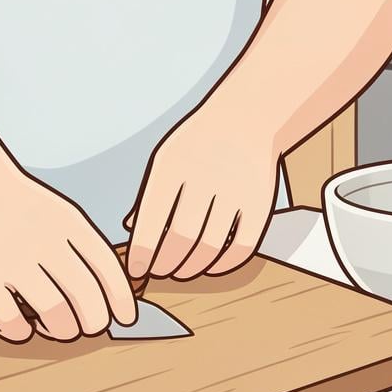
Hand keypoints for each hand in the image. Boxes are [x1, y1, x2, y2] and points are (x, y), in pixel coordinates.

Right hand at [0, 169, 136, 342]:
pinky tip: (22, 326)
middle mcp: (44, 242)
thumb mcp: (62, 215)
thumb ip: (86, 251)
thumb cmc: (20, 209)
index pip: (107, 269)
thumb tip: (114, 297)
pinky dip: (22, 332)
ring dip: (63, 330)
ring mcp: (11, 261)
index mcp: (69, 225)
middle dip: (95, 322)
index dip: (122, 299)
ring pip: (56, 315)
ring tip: (59, 328)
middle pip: (87, 299)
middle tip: (89, 326)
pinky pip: (13, 323)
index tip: (126, 318)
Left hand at [126, 105, 279, 280]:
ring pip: (211, 248)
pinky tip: (211, 265)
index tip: (137, 270)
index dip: (142, 254)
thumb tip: (130, 232)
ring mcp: (237, 191)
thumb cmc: (199, 144)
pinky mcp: (261, 203)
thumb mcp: (166, 158)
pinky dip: (224, 264)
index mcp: (173, 166)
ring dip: (192, 268)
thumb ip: (149, 195)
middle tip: (160, 272)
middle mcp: (205, 177)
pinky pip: (242, 248)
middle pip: (182, 240)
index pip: (152, 221)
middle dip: (166, 265)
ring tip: (182, 271)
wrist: (249, 118)